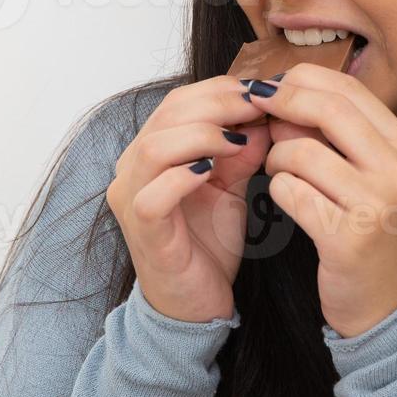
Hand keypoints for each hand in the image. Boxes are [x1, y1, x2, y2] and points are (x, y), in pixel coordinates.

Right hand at [105, 76, 271, 323]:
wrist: (196, 305)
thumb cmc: (208, 244)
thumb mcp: (232, 186)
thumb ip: (242, 152)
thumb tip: (264, 117)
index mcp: (151, 152)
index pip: (178, 101)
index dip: (220, 91)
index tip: (262, 94)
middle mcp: (132, 170)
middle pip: (166, 115)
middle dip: (218, 105)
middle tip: (258, 110)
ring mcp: (131, 200)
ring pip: (155, 147)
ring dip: (203, 136)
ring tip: (238, 141)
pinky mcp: (142, 231)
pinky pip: (154, 195)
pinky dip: (184, 177)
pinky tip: (213, 172)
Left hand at [244, 63, 396, 337]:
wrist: (388, 304)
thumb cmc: (370, 231)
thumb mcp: (369, 174)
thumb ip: (337, 134)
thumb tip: (283, 93)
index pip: (347, 87)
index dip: (301, 80)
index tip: (270, 86)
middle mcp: (396, 168)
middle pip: (327, 108)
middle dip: (281, 103)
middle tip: (255, 110)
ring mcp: (376, 203)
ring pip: (301, 152)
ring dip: (276, 157)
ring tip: (277, 170)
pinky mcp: (348, 237)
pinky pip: (290, 193)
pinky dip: (278, 191)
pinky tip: (287, 201)